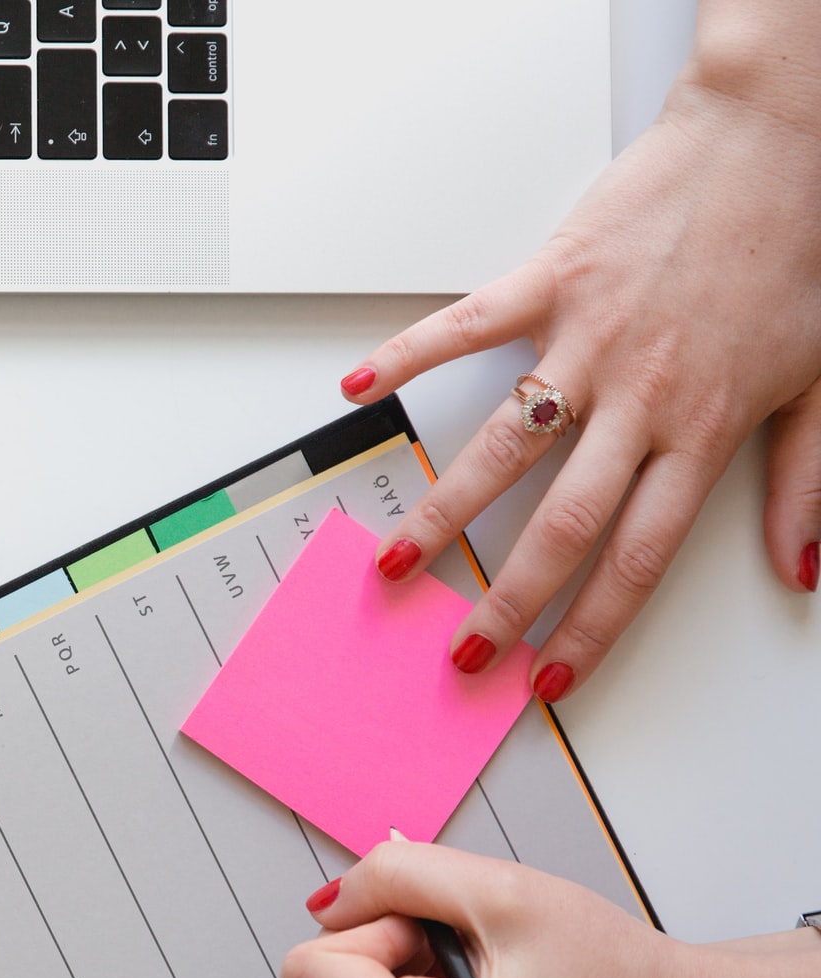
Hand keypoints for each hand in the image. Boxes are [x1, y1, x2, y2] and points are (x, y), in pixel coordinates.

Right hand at [339, 10, 820, 701]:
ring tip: (397, 559)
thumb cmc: (799, 252)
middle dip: (504, 602)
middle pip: (560, 524)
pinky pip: (465, 326)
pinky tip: (359, 389)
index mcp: (704, 429)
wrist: (779, 141)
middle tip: (460, 650)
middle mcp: (640, 396)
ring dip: (443, 513)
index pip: (638, 557)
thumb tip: (799, 569)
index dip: (590, 629)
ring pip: (503, 448)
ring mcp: (587, 339)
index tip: (548, 678)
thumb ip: (804, 484)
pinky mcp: (551, 279)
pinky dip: (406, 355)